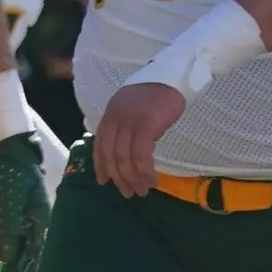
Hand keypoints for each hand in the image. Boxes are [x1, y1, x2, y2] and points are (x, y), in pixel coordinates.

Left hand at [0, 133, 50, 271]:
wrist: (14, 152)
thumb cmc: (14, 175)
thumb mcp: (9, 202)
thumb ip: (8, 229)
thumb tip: (5, 259)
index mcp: (41, 223)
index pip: (36, 258)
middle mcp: (39, 224)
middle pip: (32, 256)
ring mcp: (31, 219)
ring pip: (26, 249)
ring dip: (18, 266)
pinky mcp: (22, 215)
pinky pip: (19, 238)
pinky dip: (14, 252)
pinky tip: (7, 262)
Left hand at [94, 83, 185, 197]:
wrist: (172, 78)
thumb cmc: (154, 95)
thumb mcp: (130, 109)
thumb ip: (123, 127)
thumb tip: (122, 153)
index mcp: (110, 115)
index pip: (99, 145)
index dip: (100, 166)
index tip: (104, 182)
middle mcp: (115, 119)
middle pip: (111, 155)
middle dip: (118, 178)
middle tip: (128, 193)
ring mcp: (130, 122)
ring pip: (125, 158)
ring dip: (132, 178)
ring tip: (141, 190)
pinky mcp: (146, 126)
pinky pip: (141, 155)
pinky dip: (144, 171)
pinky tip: (151, 179)